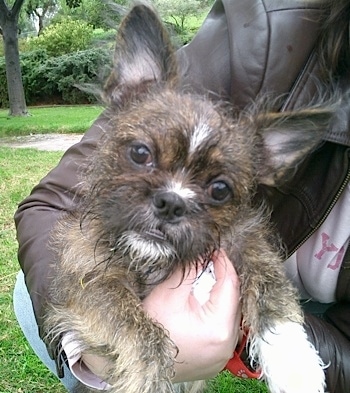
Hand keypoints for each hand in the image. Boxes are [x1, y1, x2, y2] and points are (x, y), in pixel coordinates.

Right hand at [143, 250, 241, 381]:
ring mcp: (224, 354)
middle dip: (223, 278)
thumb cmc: (152, 330)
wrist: (140, 359)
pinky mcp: (218, 357)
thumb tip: (203, 253)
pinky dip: (218, 311)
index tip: (216, 250)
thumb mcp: (169, 294)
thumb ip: (190, 270)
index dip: (224, 263)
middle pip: (233, 299)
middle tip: (211, 261)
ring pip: (230, 313)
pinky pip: (225, 327)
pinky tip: (205, 302)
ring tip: (207, 279)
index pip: (230, 285)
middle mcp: (227, 344)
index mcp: (219, 327)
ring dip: (220, 295)